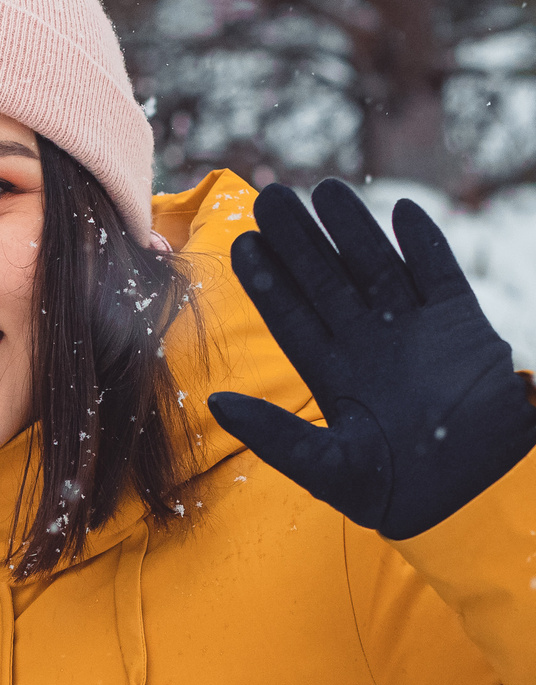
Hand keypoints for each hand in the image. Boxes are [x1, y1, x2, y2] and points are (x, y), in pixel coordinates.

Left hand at [208, 180, 535, 539]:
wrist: (469, 495)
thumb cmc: (392, 491)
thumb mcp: (325, 466)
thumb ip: (273, 435)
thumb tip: (215, 402)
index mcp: (330, 373)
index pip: (290, 315)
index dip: (267, 280)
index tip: (242, 243)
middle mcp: (367, 344)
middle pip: (326, 279)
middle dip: (299, 240)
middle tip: (270, 197)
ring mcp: (414, 330)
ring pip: (377, 265)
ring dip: (354, 229)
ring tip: (325, 189)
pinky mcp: (462, 325)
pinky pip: (440, 274)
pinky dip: (426, 243)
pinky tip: (402, 210)